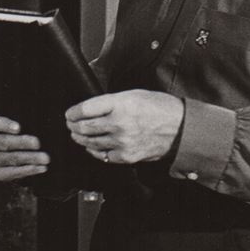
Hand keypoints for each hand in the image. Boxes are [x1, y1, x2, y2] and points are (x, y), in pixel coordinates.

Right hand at [0, 112, 49, 181]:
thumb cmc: (8, 130)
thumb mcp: (7, 122)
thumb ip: (15, 123)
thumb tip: (34, 124)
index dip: (4, 125)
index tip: (19, 128)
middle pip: (3, 142)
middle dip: (22, 142)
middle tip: (37, 143)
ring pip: (10, 158)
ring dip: (30, 158)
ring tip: (45, 158)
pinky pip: (12, 172)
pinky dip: (28, 170)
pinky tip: (41, 168)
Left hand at [65, 89, 183, 164]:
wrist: (180, 128)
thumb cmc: (160, 108)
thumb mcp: (134, 94)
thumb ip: (111, 100)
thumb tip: (91, 104)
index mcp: (120, 104)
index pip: (85, 109)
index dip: (72, 112)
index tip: (69, 114)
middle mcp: (119, 123)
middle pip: (84, 127)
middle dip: (73, 126)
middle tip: (71, 124)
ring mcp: (122, 141)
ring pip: (91, 142)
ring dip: (80, 139)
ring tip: (77, 135)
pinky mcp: (126, 156)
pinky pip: (102, 156)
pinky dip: (94, 151)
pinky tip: (92, 147)